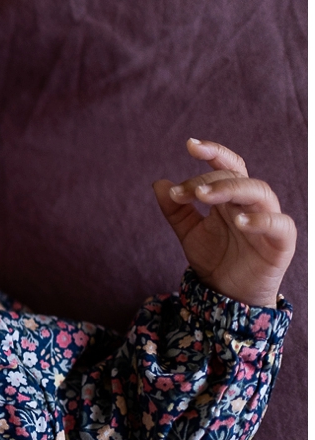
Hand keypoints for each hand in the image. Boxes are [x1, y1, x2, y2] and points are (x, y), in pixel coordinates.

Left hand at [153, 139, 295, 307]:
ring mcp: (268, 221)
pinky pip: (280, 224)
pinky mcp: (281, 243)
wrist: (227, 294)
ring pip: (260, 192)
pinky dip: (262, 220)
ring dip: (231, 190)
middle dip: (208, 180)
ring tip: (204, 197)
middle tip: (185, 193)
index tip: (190, 145)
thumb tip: (159, 183)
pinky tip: (239, 222)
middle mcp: (250, 204)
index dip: (213, 152)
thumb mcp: (188, 232)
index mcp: (231, 197)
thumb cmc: (215, 258)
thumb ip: (175, 209)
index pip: (228, 165)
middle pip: (237, 177)